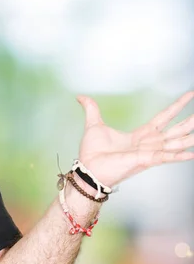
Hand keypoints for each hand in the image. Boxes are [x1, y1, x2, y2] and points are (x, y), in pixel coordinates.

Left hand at [76, 91, 193, 188]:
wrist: (87, 168)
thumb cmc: (92, 152)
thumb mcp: (94, 125)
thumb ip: (91, 109)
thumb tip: (81, 96)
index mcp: (140, 135)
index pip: (164, 117)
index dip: (177, 106)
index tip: (190, 95)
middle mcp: (148, 144)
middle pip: (175, 130)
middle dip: (190, 121)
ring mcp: (148, 153)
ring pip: (175, 142)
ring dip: (189, 137)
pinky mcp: (143, 160)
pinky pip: (165, 156)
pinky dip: (178, 155)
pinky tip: (192, 153)